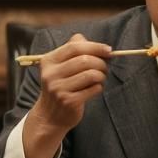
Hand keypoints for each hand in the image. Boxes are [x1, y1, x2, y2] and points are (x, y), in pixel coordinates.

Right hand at [23, 34, 111, 157]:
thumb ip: (73, 49)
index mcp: (48, 61)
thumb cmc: (61, 85)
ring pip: (91, 74)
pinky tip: (94, 89)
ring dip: (101, 75)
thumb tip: (91, 42)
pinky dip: (99, 87)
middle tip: (104, 68)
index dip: (95, 46)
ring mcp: (59, 89)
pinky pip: (93, 89)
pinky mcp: (68, 101)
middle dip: (101, 63)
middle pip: (84, 60)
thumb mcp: (60, 66)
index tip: (109, 50)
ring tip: (100, 79)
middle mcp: (51, 74)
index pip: (74, 47)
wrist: (50, 116)